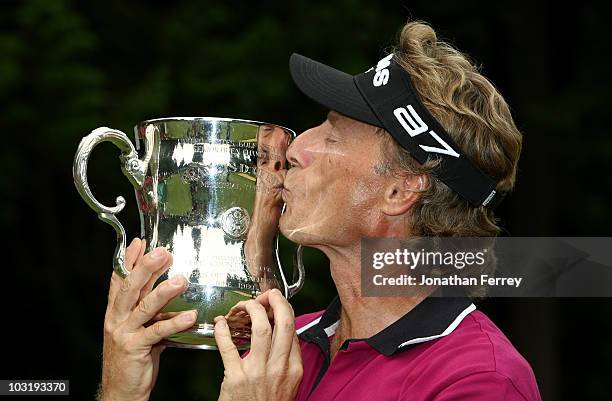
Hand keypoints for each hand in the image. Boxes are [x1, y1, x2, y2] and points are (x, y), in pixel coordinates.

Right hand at [98, 238, 196, 400]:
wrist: (121, 390)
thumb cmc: (133, 358)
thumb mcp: (138, 327)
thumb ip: (149, 309)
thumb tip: (168, 288)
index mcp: (116, 311)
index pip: (119, 280)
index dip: (129, 260)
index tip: (140, 242)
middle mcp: (116, 319)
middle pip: (130, 288)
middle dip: (146, 267)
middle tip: (163, 252)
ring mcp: (124, 333)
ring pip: (143, 307)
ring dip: (163, 291)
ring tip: (181, 280)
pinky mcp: (135, 348)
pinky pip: (157, 332)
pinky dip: (174, 322)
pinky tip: (190, 316)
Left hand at [214, 289, 302, 400]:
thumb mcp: (288, 383)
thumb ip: (286, 359)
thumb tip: (281, 335)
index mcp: (294, 367)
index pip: (292, 328)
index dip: (283, 308)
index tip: (274, 301)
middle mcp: (279, 367)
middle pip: (283, 322)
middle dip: (274, 300)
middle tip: (264, 294)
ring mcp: (258, 372)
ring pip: (260, 328)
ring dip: (250, 309)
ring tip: (242, 306)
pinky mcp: (236, 378)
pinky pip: (229, 346)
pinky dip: (223, 330)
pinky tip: (220, 323)